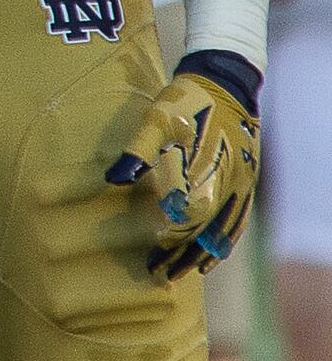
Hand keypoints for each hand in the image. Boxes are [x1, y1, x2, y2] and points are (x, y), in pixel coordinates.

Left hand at [108, 57, 261, 277]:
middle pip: (205, 231)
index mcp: (205, 172)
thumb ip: (138, 150)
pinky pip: (237, 222)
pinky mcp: (245, 184)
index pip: (189, 218)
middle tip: (157, 275)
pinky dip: (224, 243)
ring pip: (223, 232)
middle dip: (181, 254)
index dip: (172, 238)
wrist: (226, 85)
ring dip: (201, 254)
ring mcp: (240, 186)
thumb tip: (115, 179)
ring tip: (180, 274)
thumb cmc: (184, 101)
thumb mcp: (156, 119)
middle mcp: (227, 185)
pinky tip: (211, 258)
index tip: (151, 252)